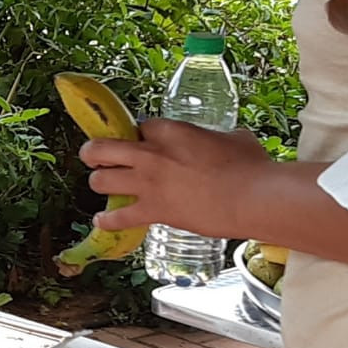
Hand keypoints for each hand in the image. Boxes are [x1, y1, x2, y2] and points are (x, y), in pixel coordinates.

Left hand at [80, 122, 273, 236]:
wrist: (252, 198)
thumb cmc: (251, 166)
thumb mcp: (235, 139)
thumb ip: (221, 139)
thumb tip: (229, 143)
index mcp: (170, 130)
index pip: (139, 126)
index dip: (139, 135)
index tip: (143, 141)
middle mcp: (151, 154)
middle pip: (102, 147)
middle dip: (94, 151)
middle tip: (95, 156)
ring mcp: (148, 184)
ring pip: (101, 180)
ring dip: (99, 182)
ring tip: (102, 185)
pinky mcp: (153, 211)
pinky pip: (118, 217)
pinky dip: (107, 220)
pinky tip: (101, 221)